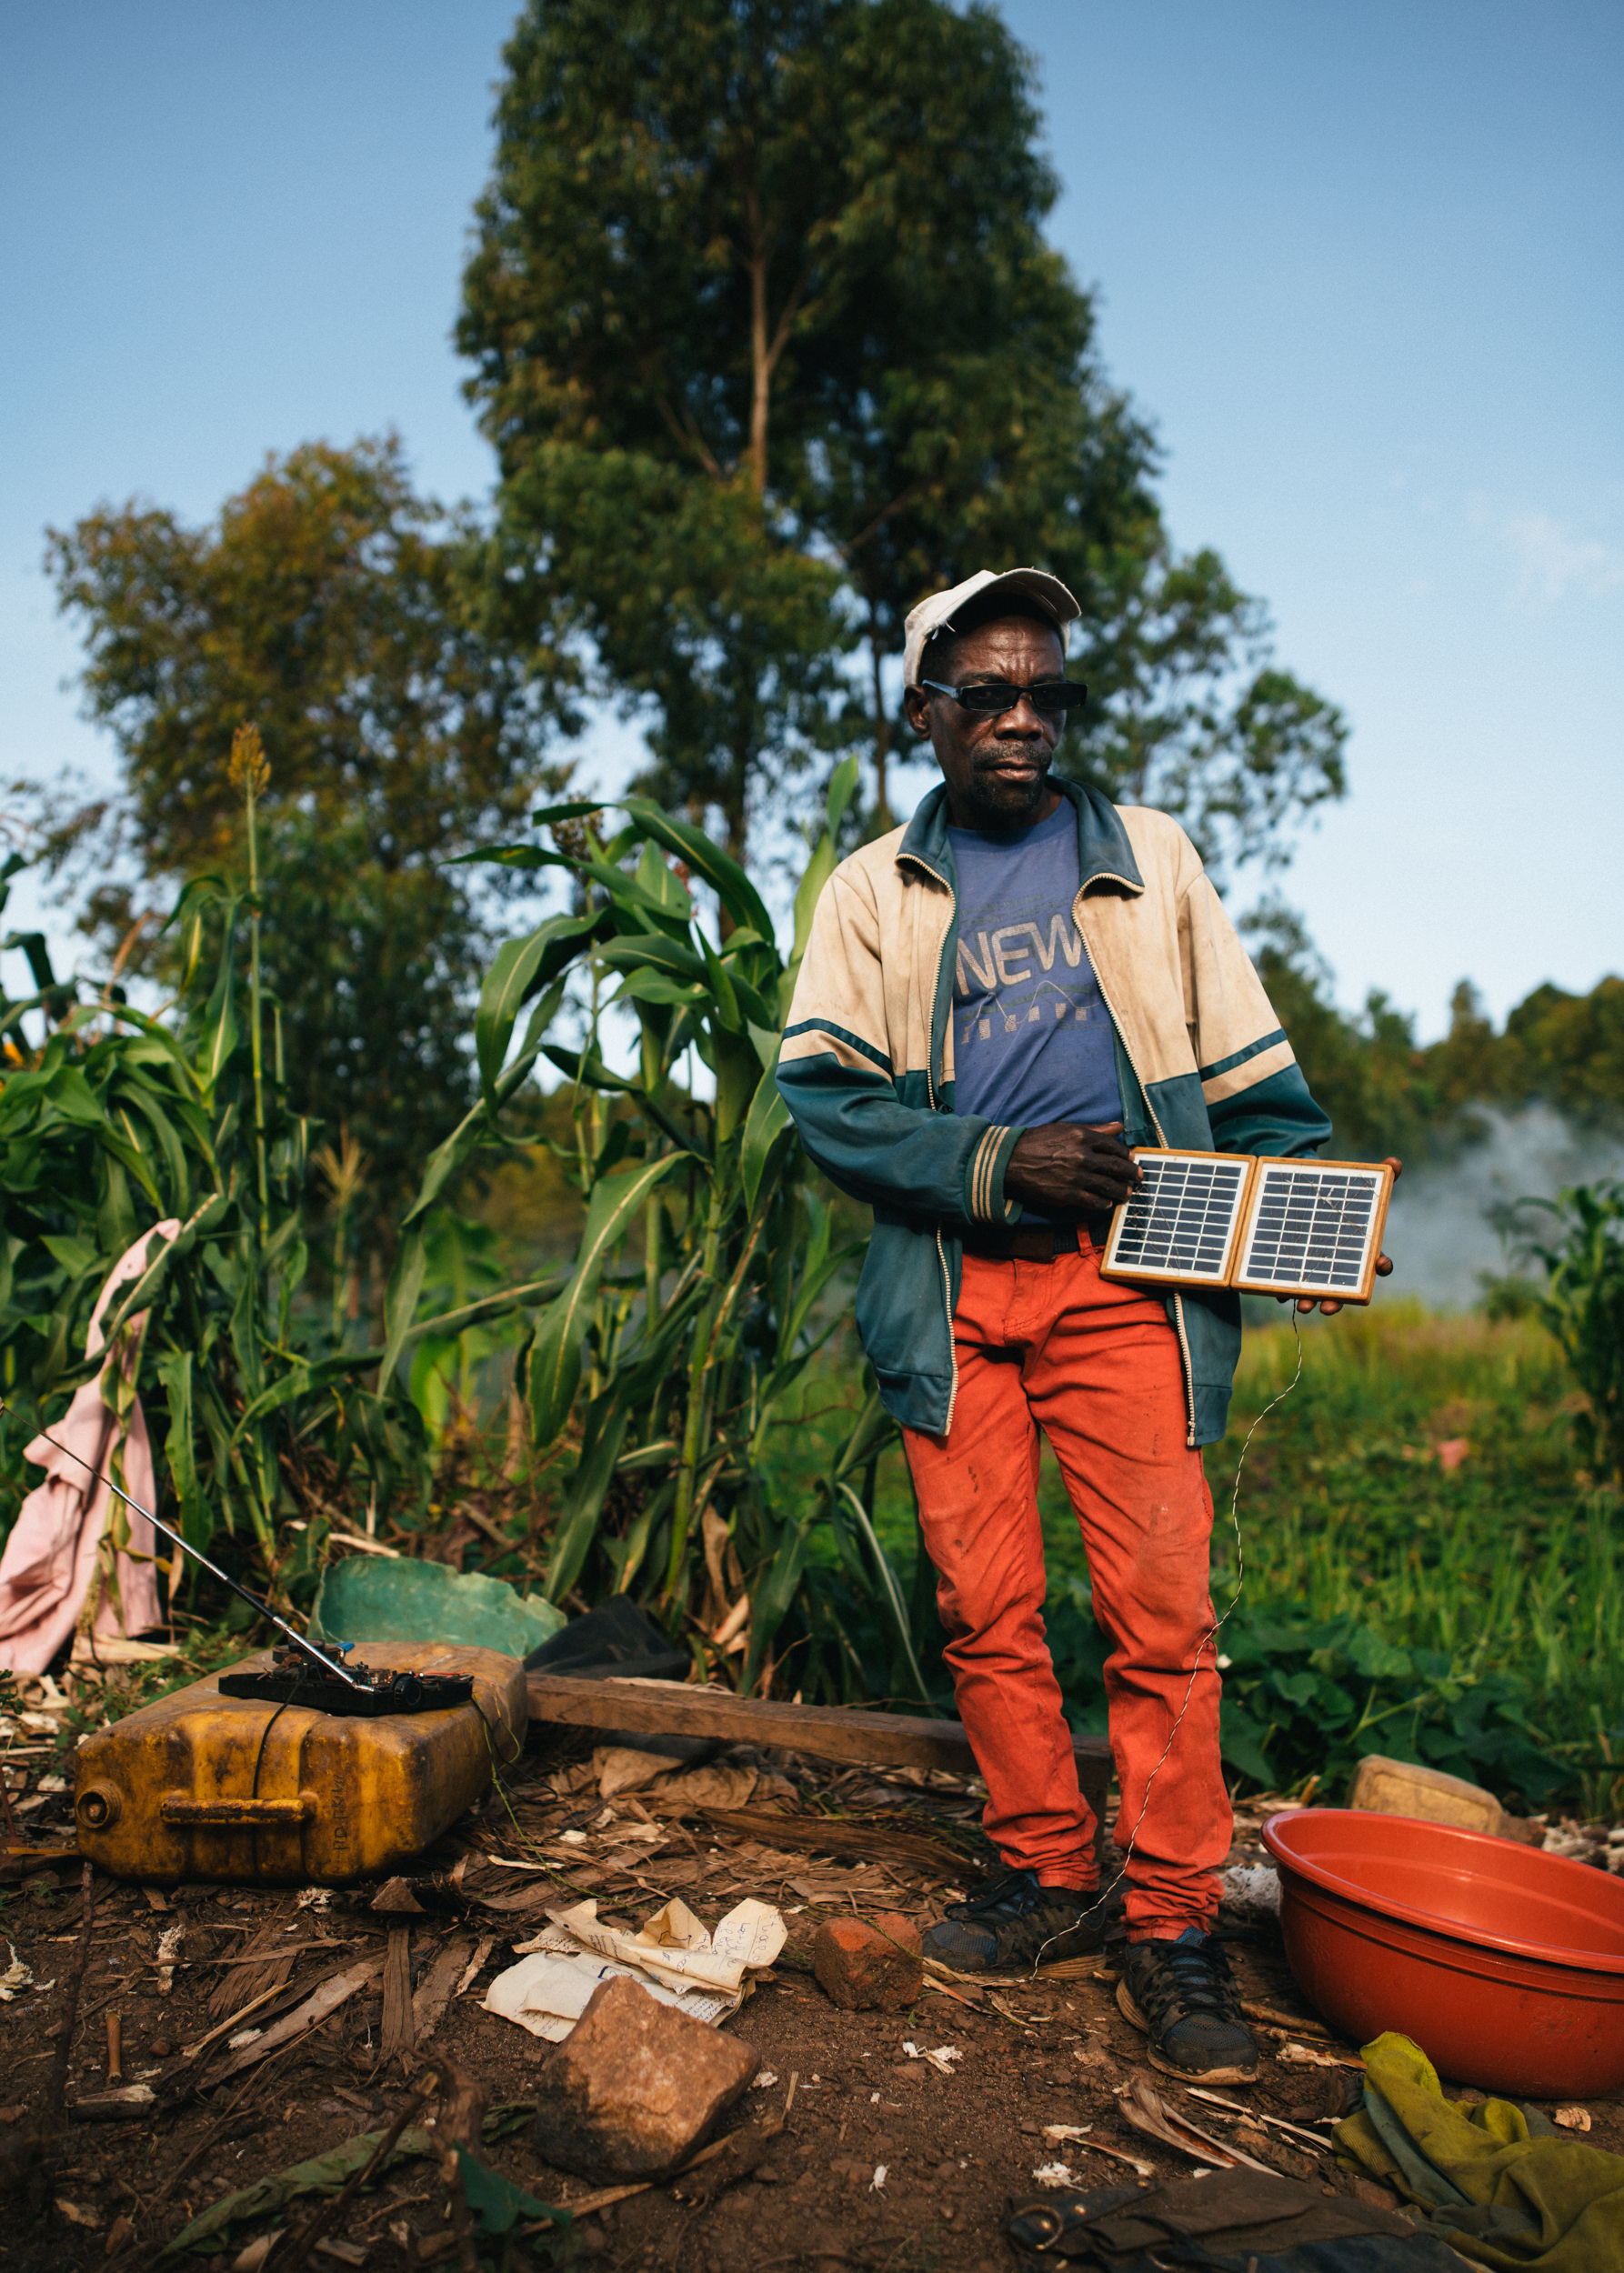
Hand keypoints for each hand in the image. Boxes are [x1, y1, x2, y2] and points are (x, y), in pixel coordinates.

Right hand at [1004, 1120, 1140, 1215]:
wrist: (1011, 1162)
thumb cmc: (1037, 1142)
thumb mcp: (1065, 1128)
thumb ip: (1094, 1129)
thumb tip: (1118, 1126)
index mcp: (1083, 1137)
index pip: (1114, 1146)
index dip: (1126, 1154)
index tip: (1132, 1158)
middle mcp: (1082, 1156)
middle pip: (1116, 1167)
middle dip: (1131, 1173)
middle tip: (1139, 1177)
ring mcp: (1076, 1177)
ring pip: (1108, 1186)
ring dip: (1121, 1191)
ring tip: (1127, 1193)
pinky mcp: (1068, 1195)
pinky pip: (1093, 1201)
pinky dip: (1103, 1203)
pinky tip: (1107, 1203)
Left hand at [1278, 1155, 1401, 1314]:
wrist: (1308, 1202)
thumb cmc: (1340, 1202)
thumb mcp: (1358, 1187)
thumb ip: (1379, 1177)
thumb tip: (1396, 1161)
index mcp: (1363, 1251)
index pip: (1378, 1264)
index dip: (1381, 1266)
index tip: (1380, 1264)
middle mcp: (1342, 1268)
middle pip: (1345, 1292)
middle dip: (1338, 1301)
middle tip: (1330, 1307)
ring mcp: (1319, 1273)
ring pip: (1317, 1295)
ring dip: (1310, 1302)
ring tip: (1303, 1307)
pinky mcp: (1295, 1272)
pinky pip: (1290, 1288)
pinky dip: (1284, 1292)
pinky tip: (1278, 1293)